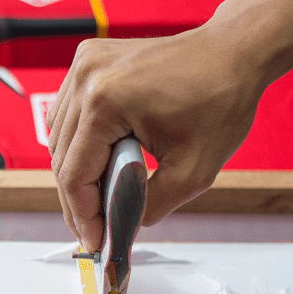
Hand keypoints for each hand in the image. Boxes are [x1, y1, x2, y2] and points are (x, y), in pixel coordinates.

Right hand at [45, 21, 266, 250]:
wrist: (233, 52)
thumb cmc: (221, 98)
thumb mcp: (193, 171)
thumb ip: (150, 206)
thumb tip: (120, 227)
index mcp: (106, 101)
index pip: (74, 174)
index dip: (82, 216)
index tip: (93, 240)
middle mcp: (87, 78)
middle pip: (62, 159)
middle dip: (79, 200)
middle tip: (96, 229)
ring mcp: (84, 65)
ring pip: (59, 139)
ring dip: (76, 172)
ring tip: (100, 199)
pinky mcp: (88, 62)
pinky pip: (68, 115)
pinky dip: (80, 143)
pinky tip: (101, 161)